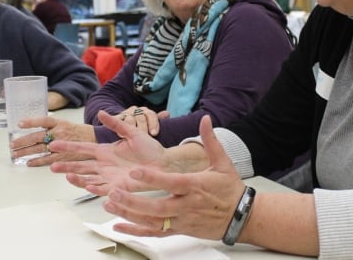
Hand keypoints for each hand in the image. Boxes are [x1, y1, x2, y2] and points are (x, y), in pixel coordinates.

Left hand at [9, 117, 96, 166]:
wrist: (93, 140)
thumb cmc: (76, 131)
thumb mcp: (64, 123)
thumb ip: (50, 125)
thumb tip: (32, 127)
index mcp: (59, 123)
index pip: (43, 120)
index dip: (31, 122)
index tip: (19, 124)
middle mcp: (59, 133)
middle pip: (37, 136)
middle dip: (23, 141)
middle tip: (12, 145)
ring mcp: (61, 145)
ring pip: (40, 149)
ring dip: (26, 152)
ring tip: (15, 154)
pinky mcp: (64, 156)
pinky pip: (47, 159)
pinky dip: (37, 161)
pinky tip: (29, 163)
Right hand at [49, 110, 168, 194]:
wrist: (164, 163)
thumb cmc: (149, 148)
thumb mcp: (132, 132)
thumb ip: (116, 124)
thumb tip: (101, 112)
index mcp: (105, 151)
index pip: (83, 149)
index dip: (69, 147)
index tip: (54, 144)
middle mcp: (104, 165)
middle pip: (80, 166)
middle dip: (66, 166)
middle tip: (52, 165)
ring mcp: (109, 177)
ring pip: (87, 179)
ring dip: (76, 178)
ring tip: (66, 176)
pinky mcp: (117, 187)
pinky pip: (102, 189)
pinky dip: (94, 188)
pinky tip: (87, 185)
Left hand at [102, 115, 246, 239]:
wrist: (242, 217)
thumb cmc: (230, 189)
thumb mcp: (223, 163)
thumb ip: (210, 141)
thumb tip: (205, 119)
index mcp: (195, 186)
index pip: (170, 182)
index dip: (152, 178)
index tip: (134, 171)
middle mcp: (186, 205)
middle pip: (156, 206)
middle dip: (133, 201)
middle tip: (113, 193)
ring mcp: (182, 220)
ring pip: (152, 221)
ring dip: (129, 214)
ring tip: (110, 204)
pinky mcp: (180, 230)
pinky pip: (155, 232)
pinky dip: (136, 230)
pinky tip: (119, 226)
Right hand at [116, 106, 169, 135]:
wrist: (124, 132)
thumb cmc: (141, 131)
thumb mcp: (150, 127)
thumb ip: (158, 121)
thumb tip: (167, 113)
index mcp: (146, 112)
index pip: (151, 115)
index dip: (153, 124)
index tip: (154, 134)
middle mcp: (136, 111)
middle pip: (141, 117)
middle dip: (143, 128)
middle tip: (144, 136)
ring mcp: (126, 114)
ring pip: (130, 119)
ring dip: (132, 127)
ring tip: (133, 136)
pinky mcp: (117, 118)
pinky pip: (118, 120)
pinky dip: (120, 125)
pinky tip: (122, 134)